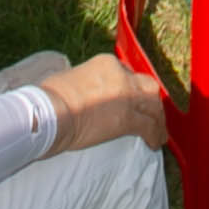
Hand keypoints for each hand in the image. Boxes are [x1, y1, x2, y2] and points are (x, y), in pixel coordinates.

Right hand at [36, 55, 168, 152]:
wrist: (50, 113)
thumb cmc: (49, 98)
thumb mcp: (71, 78)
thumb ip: (85, 81)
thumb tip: (81, 90)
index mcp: (107, 64)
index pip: (128, 74)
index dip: (132, 89)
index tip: (131, 100)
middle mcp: (121, 76)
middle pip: (148, 86)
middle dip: (151, 101)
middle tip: (151, 115)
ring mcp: (127, 96)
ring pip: (154, 106)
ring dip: (158, 119)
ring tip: (159, 133)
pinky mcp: (127, 119)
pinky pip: (149, 127)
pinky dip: (155, 135)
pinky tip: (154, 144)